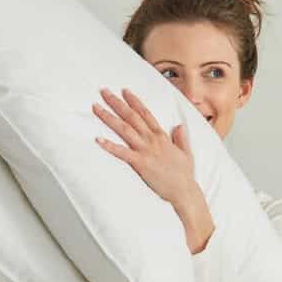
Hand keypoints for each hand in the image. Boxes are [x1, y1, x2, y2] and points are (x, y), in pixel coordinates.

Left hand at [92, 87, 195, 208]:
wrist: (184, 191)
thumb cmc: (184, 175)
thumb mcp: (186, 152)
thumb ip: (181, 138)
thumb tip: (179, 126)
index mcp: (162, 136)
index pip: (145, 113)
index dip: (133, 101)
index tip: (123, 90)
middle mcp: (152, 140)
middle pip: (131, 116)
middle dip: (116, 102)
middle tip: (103, 91)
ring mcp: (145, 150)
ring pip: (124, 129)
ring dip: (108, 117)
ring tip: (96, 107)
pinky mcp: (140, 163)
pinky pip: (122, 152)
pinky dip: (109, 145)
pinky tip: (98, 139)